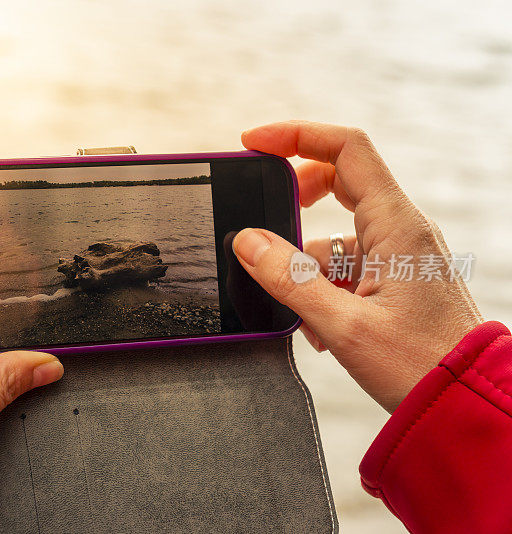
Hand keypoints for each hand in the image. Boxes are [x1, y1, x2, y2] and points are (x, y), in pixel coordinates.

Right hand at [233, 121, 481, 411]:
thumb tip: (246, 241)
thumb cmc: (420, 364)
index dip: (296, 135)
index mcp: (396, 224)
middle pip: (338, 181)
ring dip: (306, 264)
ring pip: (336, 231)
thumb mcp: (342, 324)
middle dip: (295, 200)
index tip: (254, 144)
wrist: (464, 401)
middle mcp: (400, 229)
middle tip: (265, 224)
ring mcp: (398, 253)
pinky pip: (347, 263)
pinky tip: (319, 325)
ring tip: (305, 314)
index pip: (346, 148)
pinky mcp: (393, 277)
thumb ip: (288, 280)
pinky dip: (323, 285)